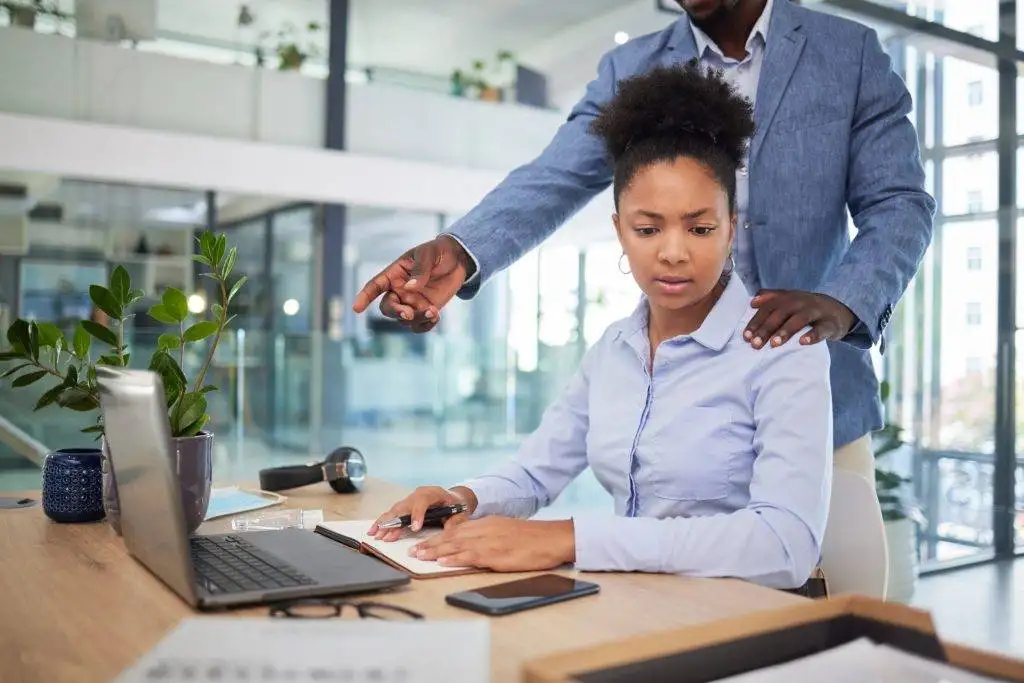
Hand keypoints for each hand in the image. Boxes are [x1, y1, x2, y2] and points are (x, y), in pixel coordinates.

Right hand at [352, 236, 472, 332]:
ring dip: (416, 319)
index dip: (364, 297)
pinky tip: (435, 317)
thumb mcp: (429, 254)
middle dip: (396, 312)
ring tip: (433, 312)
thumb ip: (420, 269)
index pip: (375, 286)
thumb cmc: (438, 252)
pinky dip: (426, 326)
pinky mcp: (425, 311)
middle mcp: (399, 291)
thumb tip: (410, 287)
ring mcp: (412, 302)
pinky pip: (419, 325)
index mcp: (394, 274)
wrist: (458, 260)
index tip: (356, 308)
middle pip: (388, 307)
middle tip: (408, 314)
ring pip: (404, 319)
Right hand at [368, 486, 475, 540]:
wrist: (452, 499)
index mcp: (433, 493)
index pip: (422, 501)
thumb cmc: (456, 506)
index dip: (417, 514)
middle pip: (403, 506)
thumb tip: (449, 531)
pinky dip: (384, 523)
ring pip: (395, 511)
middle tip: (384, 534)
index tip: (414, 528)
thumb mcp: (460, 513)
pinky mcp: (405, 507)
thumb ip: (456, 522)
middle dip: (393, 521)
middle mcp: (418, 494)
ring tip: (375, 534)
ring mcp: (410, 500)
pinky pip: (393, 514)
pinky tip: (376, 531)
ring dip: (384, 523)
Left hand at [409, 517, 574, 571]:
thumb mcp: (507, 531)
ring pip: (456, 545)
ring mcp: (490, 541)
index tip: (424, 543)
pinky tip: (443, 562)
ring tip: (419, 557)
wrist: (553, 538)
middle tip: (413, 551)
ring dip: (436, 551)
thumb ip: (490, 535)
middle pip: (452, 536)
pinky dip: (454, 559)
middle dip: (430, 544)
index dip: (438, 537)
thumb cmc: (533, 539)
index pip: (457, 530)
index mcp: (487, 524)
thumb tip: (474, 546)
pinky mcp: (496, 554)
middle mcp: (485, 530)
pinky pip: (471, 556)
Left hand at [745, 290, 855, 348]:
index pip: (768, 308)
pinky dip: (812, 335)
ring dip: (785, 331)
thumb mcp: (790, 300)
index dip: (756, 321)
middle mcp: (801, 302)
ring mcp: (816, 311)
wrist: (838, 311)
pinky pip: (821, 329)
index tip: (746, 336)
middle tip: (755, 344)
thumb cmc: (806, 308)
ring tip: (774, 344)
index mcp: (788, 297)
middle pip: (781, 313)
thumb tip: (752, 302)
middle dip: (766, 329)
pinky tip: (803, 342)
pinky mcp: (830, 323)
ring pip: (799, 319)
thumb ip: (771, 298)